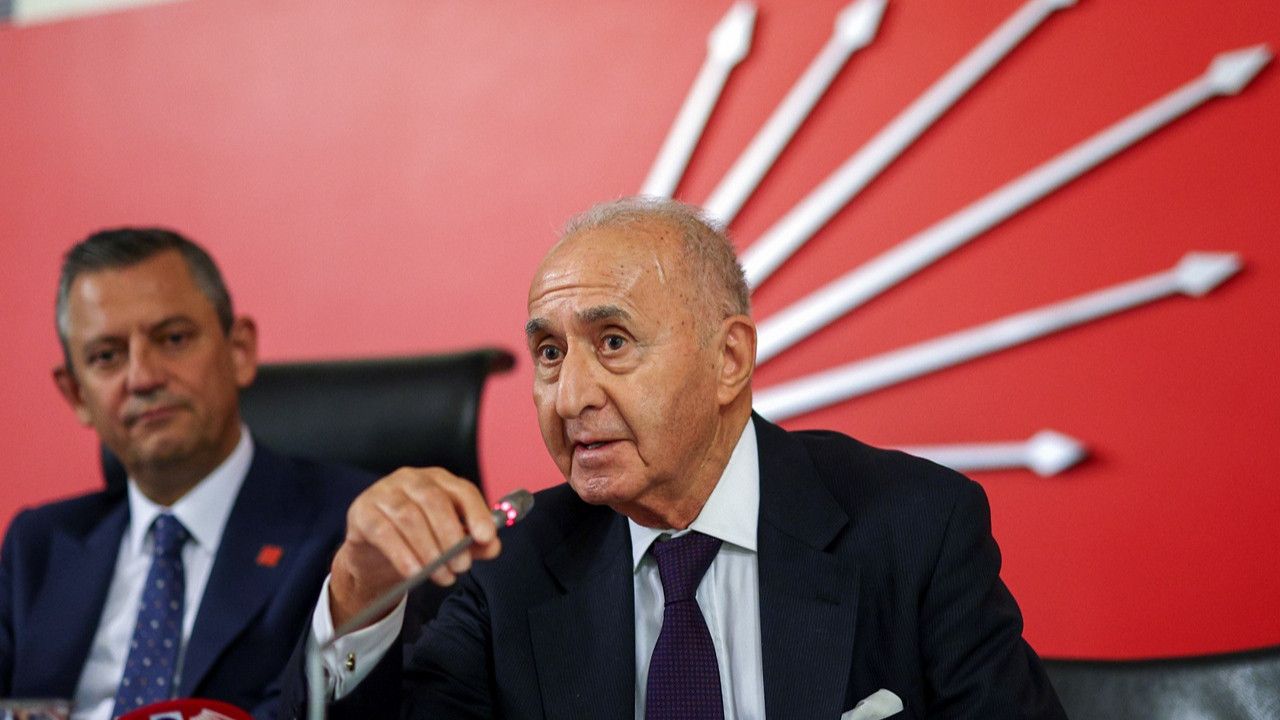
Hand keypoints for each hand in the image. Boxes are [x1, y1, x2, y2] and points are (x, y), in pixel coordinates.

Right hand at [328, 467, 500, 630]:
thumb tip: (494, 546)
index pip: (462, 490)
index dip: (477, 513)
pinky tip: (415, 573)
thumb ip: (473, 543)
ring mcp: (383, 492)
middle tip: (462, 566)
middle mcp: (410, 479)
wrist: (375, 556)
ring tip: (441, 576)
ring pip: (409, 517)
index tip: (487, 537)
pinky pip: (383, 531)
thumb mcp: (449, 542)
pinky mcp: (362, 511)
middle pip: (434, 500)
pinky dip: (402, 554)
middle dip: (451, 536)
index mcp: (438, 480)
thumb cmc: (417, 542)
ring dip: (429, 550)